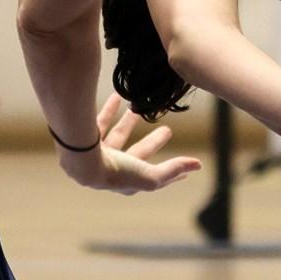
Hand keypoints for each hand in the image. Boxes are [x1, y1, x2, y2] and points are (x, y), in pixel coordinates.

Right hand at [60, 94, 203, 195]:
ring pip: (118, 136)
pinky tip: (117, 97)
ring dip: (128, 123)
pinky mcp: (87, 141)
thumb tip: (198, 165)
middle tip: (167, 130)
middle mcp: (114, 170)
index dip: (172, 170)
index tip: (185, 165)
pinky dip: (109, 111)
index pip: (156, 176)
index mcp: (129, 182)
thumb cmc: (116, 171)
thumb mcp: (150, 173)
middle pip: (138, 153)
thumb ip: (173, 168)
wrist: (81, 161)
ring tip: (137, 108)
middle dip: (152, 142)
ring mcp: (99, 155)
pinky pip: (101, 123)